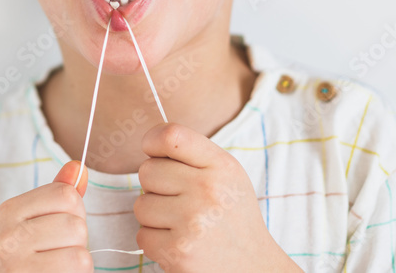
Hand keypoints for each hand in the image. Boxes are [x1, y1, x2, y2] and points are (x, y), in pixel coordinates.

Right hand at [0, 160, 93, 272]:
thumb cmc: (30, 261)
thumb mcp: (38, 223)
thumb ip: (58, 195)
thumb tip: (77, 167)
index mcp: (9, 212)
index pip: (66, 194)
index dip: (74, 213)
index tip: (57, 230)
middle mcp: (7, 237)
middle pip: (75, 223)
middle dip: (77, 242)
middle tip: (56, 254)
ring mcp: (16, 266)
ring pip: (80, 252)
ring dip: (77, 264)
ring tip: (57, 269)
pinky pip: (77, 270)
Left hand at [134, 123, 300, 271]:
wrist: (253, 267)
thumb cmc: (232, 217)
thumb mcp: (227, 176)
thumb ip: (193, 155)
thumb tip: (149, 143)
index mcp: (221, 166)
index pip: (171, 135)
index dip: (153, 141)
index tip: (155, 153)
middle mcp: (208, 190)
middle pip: (147, 171)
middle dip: (155, 187)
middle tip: (178, 200)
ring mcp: (192, 221)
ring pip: (141, 205)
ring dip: (154, 218)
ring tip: (181, 224)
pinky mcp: (178, 251)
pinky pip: (142, 236)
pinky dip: (156, 243)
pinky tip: (179, 243)